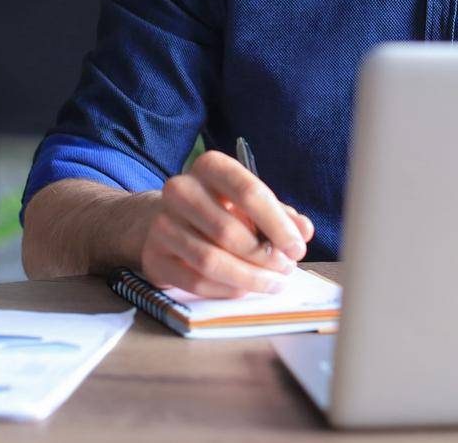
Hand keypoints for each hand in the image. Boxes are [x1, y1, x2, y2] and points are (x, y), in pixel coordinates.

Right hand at [140, 150, 315, 297]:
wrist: (169, 220)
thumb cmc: (220, 209)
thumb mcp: (250, 203)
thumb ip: (280, 215)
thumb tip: (303, 231)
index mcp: (210, 167)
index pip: (248, 191)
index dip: (277, 224)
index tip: (297, 247)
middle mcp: (180, 190)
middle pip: (228, 230)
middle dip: (264, 256)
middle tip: (285, 269)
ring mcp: (162, 224)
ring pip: (210, 260)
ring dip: (248, 277)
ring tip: (272, 282)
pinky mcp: (153, 257)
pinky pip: (194, 281)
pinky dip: (226, 290)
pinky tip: (244, 289)